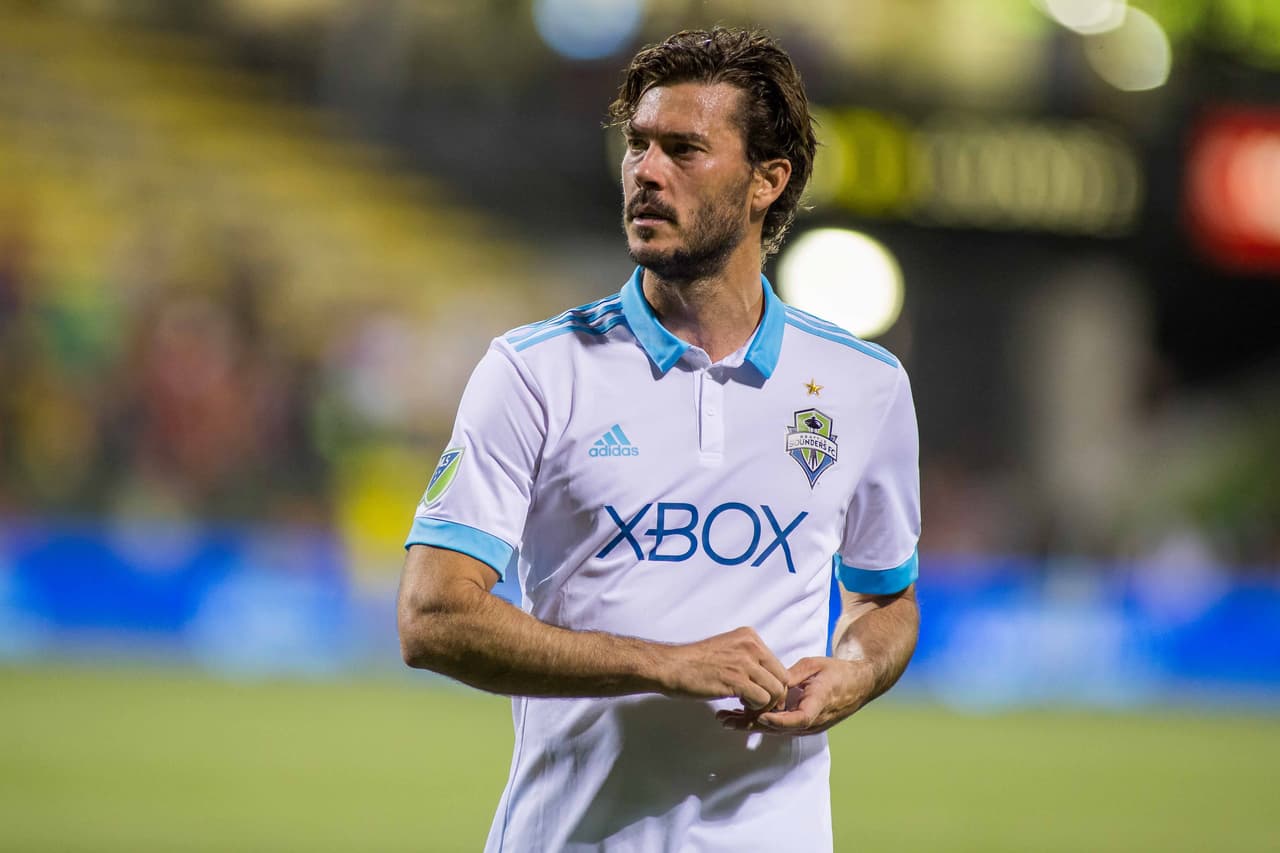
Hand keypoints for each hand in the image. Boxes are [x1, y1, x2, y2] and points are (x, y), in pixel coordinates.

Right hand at [659, 627, 788, 711]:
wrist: (671, 666)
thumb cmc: (694, 663)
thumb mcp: (728, 649)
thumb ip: (748, 658)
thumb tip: (766, 678)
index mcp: (750, 637)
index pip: (779, 666)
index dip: (773, 686)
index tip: (760, 696)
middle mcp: (751, 646)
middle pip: (782, 679)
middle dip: (774, 698)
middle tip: (757, 707)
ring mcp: (744, 662)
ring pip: (775, 691)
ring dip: (764, 706)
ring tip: (746, 708)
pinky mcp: (736, 680)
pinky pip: (762, 700)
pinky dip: (754, 710)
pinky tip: (738, 707)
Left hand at [716, 656, 872, 735]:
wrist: (857, 685)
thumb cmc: (837, 672)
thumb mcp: (814, 666)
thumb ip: (792, 675)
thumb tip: (770, 679)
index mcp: (819, 704)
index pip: (798, 719)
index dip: (777, 720)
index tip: (758, 715)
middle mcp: (813, 721)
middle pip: (779, 728)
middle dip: (751, 724)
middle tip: (726, 720)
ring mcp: (807, 726)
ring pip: (775, 729)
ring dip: (750, 724)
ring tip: (725, 719)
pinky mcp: (802, 725)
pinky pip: (779, 726)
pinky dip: (759, 721)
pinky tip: (740, 716)